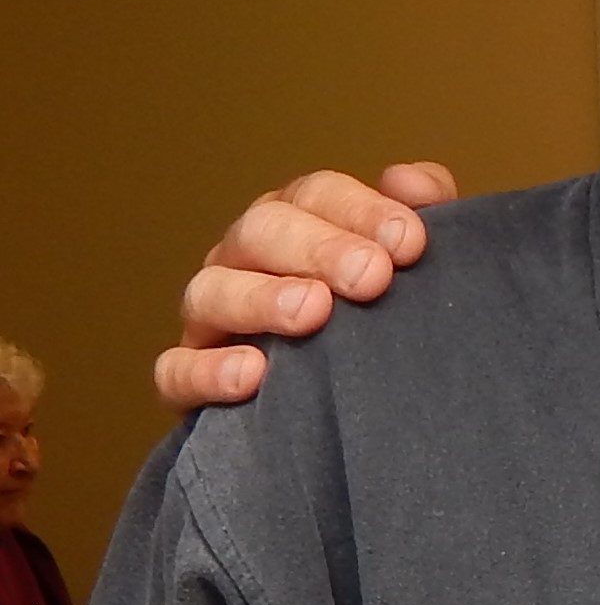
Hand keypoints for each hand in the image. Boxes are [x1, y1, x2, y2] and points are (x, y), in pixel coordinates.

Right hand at [155, 162, 457, 412]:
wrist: (360, 421)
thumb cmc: (388, 322)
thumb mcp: (411, 267)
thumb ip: (418, 219)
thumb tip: (412, 183)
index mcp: (300, 224)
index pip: (317, 195)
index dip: (361, 211)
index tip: (410, 243)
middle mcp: (248, 261)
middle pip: (263, 230)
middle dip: (319, 249)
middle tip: (372, 277)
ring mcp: (212, 318)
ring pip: (212, 291)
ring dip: (261, 299)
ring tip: (312, 313)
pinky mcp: (189, 380)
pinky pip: (177, 369)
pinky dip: (207, 370)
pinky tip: (252, 374)